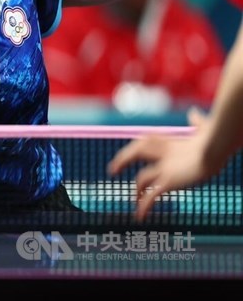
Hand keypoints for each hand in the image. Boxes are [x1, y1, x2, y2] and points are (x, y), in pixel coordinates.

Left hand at [107, 110, 221, 219]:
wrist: (216, 148)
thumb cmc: (215, 138)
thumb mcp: (205, 129)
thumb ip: (198, 123)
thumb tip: (194, 113)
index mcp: (170, 142)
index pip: (145, 142)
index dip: (135, 148)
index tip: (128, 154)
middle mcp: (162, 154)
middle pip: (136, 152)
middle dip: (123, 160)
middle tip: (113, 169)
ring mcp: (164, 168)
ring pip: (142, 179)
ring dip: (138, 191)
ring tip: (136, 202)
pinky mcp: (168, 181)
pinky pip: (151, 196)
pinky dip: (143, 207)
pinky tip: (139, 216)